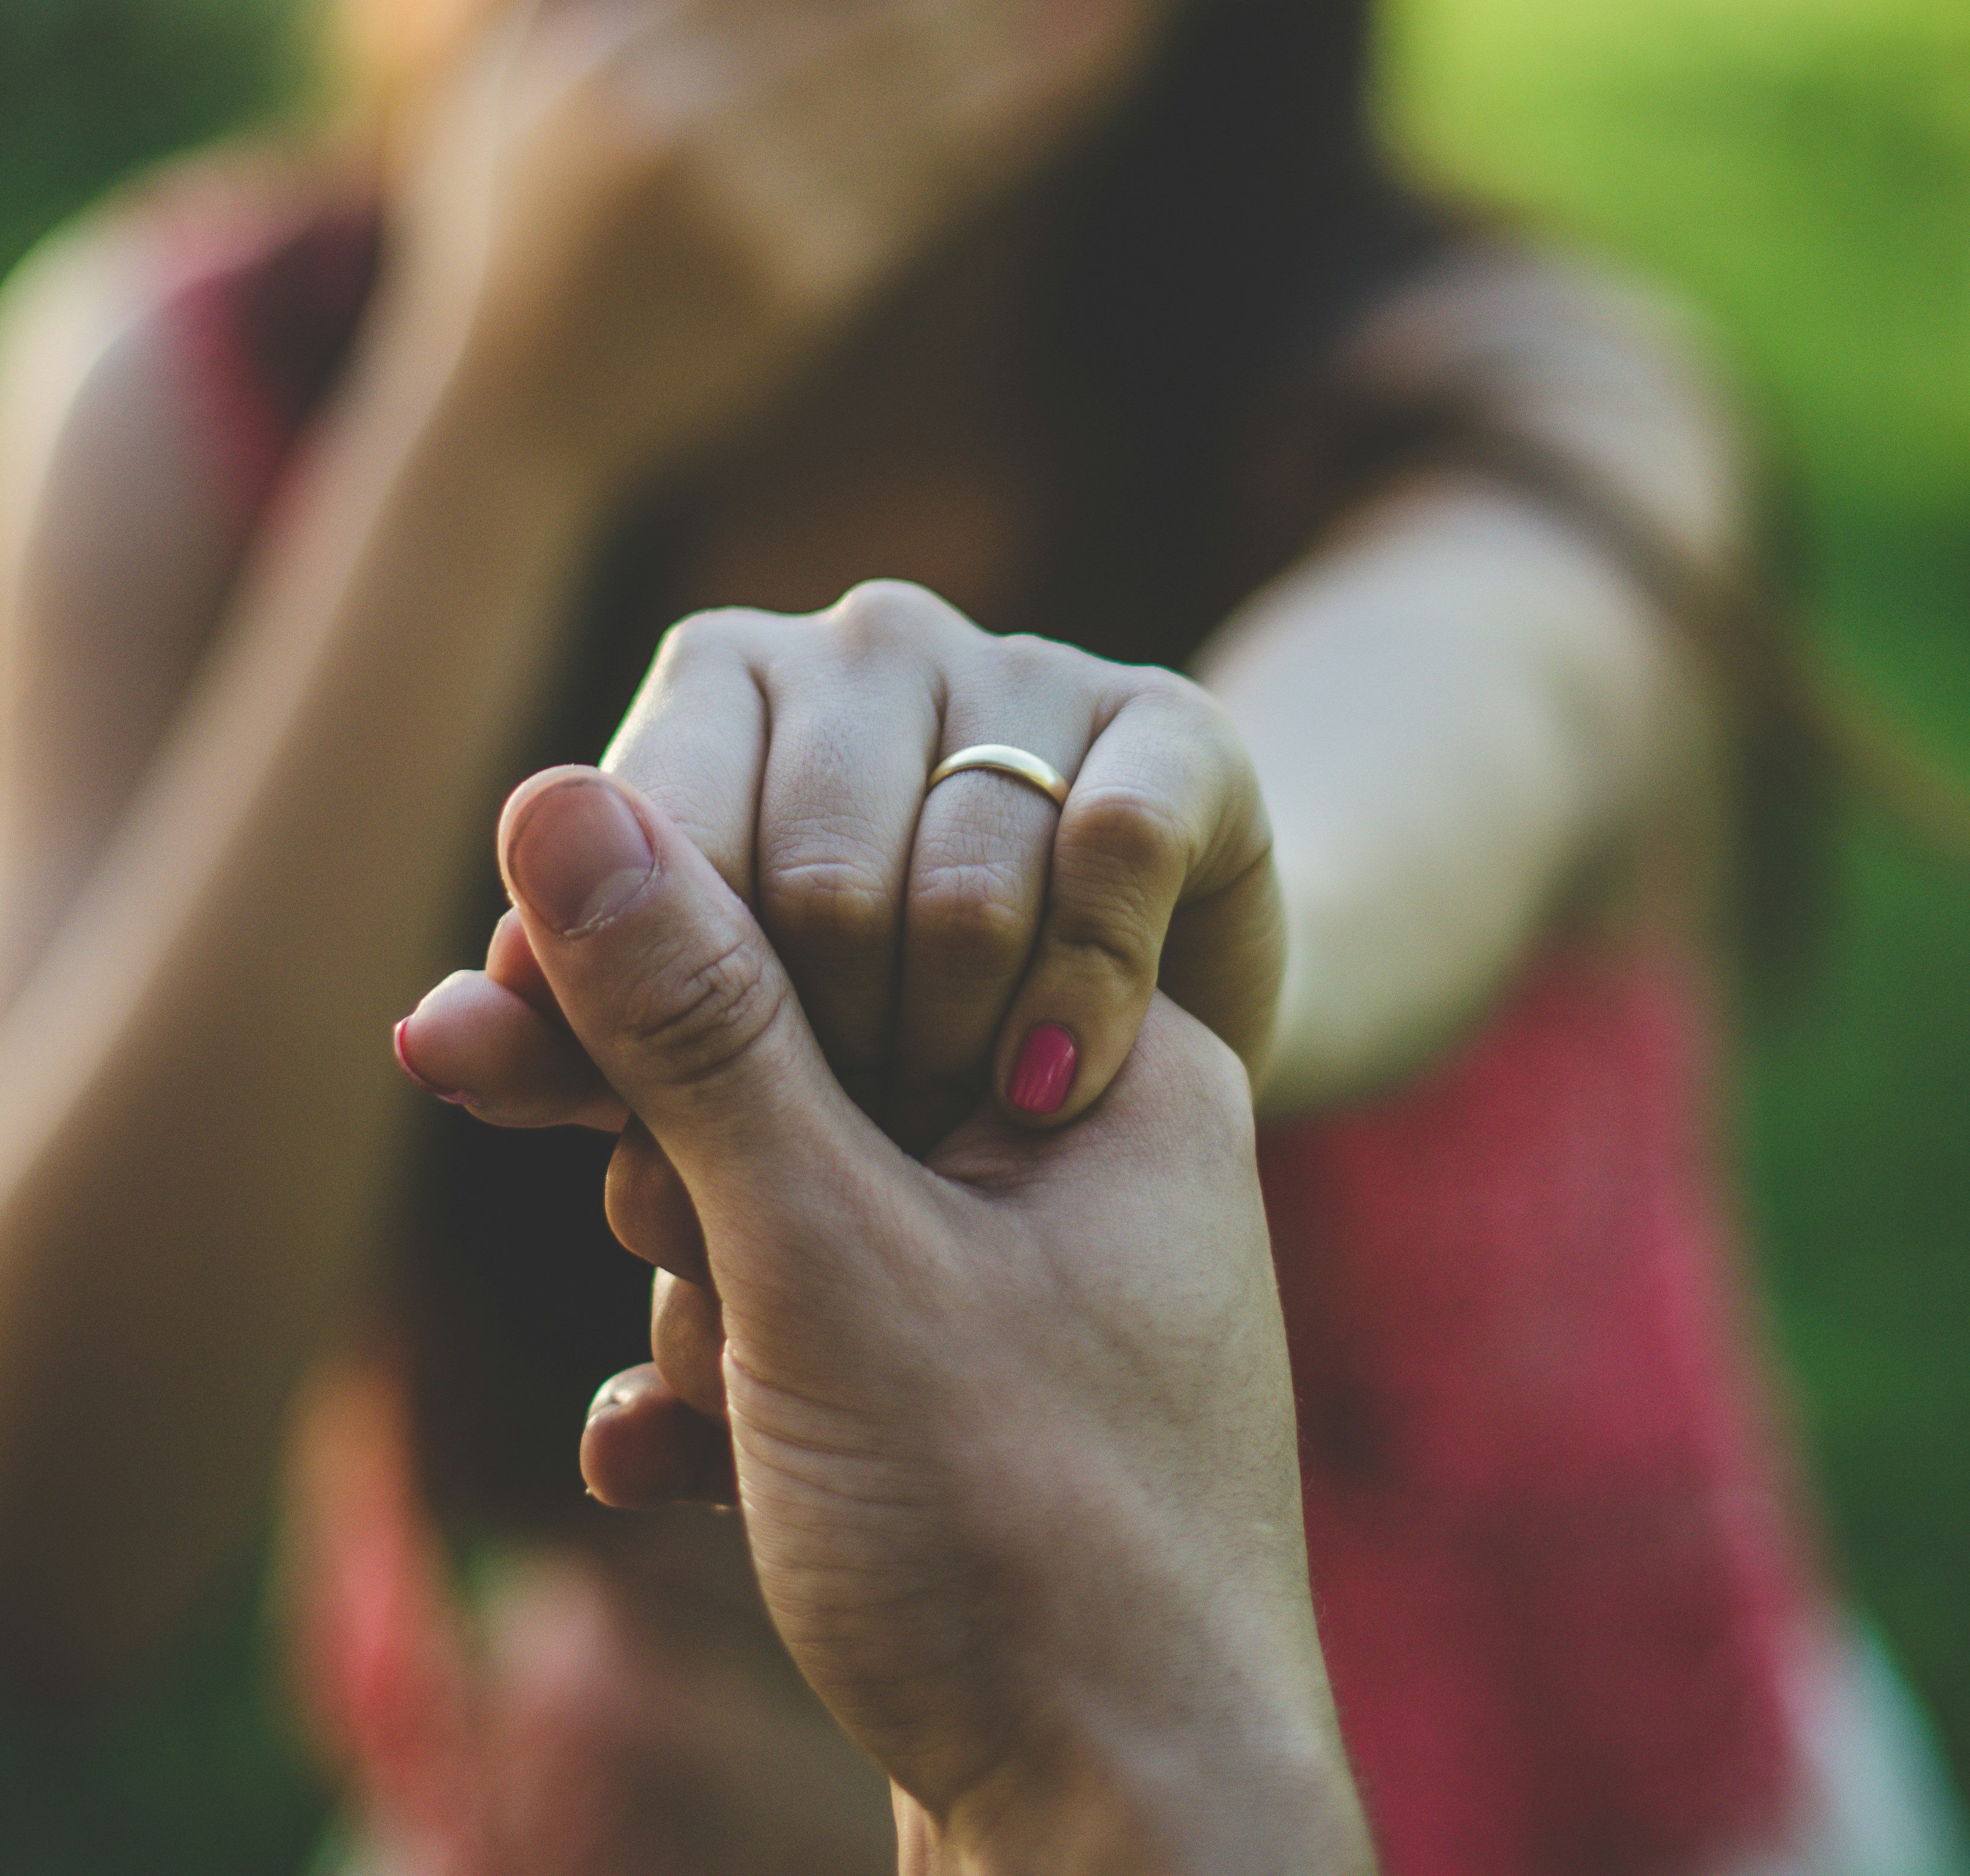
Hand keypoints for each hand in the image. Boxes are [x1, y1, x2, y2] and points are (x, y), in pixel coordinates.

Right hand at [388, 0, 1163, 507]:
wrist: (515, 401)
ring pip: (907, 100)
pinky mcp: (800, 284)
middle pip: (861, 11)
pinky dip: (983, 136)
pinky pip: (914, 188)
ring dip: (1005, 42)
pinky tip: (1038, 95)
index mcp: (609, 45)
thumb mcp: (501, 61)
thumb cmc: (510, 214)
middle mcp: (679, 119)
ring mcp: (746, 209)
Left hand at [400, 583, 1285, 1155]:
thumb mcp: (703, 1064)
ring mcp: (1027, 665)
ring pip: (964, 879)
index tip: (680, 1138)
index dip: (663, 1020)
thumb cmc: (867, 1050)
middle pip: (809, 877)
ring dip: (957, 1054)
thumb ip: (570, 1048)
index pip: (647, 842)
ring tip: (955, 1128)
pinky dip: (1086, 1000)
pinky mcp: (1173, 726)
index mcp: (725, 677)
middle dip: (822, 1067)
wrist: (1115, 1057)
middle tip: (847, 1151)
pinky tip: (1061, 1079)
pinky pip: (1114, 856)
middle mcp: (868, 637)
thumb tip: (427, 1036)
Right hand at [486, 767, 1370, 1875]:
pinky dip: (735, 1383)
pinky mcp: (990, 1400)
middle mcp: (1095, 1146)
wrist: (1133, 1857)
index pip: (858, 907)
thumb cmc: (1026, 1542)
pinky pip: (823, 1327)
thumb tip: (561, 791)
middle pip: (821, 1055)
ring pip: (803, 1204)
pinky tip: (665, 1458)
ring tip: (700, 1392)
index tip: (546, 1038)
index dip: (682, 970)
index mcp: (1115, 1055)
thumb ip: (696, 1021)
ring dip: (704, 1288)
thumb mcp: (829, 1254)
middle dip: (683, 1161)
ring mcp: (1048, 1279)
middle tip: (653, 1251)